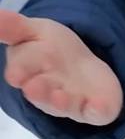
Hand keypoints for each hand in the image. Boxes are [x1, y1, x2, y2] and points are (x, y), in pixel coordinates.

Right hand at [0, 7, 123, 124]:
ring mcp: (71, 100)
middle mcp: (48, 90)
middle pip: (40, 91)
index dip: (21, 70)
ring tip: (59, 97)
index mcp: (30, 71)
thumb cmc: (53, 50)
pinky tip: (98, 106)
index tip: (15, 75)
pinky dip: (97, 109)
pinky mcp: (94, 108)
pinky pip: (97, 111)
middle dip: (38, 90)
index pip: (23, 69)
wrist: (84, 73)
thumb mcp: (33, 32)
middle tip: (33, 87)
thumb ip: (12, 27)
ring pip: (64, 104)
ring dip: (60, 102)